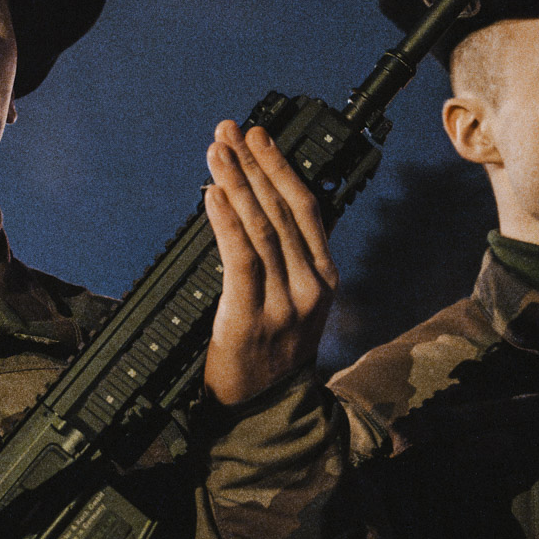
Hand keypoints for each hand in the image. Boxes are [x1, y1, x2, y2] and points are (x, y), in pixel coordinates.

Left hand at [200, 121, 336, 406]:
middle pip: (282, 210)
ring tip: (216, 151)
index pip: (306, 208)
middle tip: (231, 130)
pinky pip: (241, 260)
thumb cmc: (269, 351)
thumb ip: (284, 258)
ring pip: (261, 229)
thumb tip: (256, 203)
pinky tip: (214, 195)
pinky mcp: (252, 318)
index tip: (260, 135)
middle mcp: (310, 286)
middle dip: (254, 164)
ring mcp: (284, 303)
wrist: (261, 408)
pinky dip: (226, 223)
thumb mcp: (292, 302)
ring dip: (236, 184)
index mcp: (324, 278)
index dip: (281, 167)